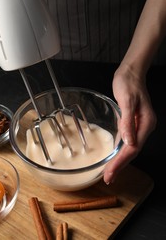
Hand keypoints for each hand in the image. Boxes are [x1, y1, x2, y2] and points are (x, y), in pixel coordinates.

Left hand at [103, 64, 156, 183]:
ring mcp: (139, 126)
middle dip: (120, 166)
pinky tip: (115, 158)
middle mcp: (144, 127)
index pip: (132, 149)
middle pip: (132, 152)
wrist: (131, 74)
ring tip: (110, 173)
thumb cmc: (128, 84)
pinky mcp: (133, 124)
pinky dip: (120, 152)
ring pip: (130, 149)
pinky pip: (127, 142)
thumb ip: (127, 122)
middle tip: (108, 178)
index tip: (110, 173)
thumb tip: (128, 143)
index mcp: (145, 124)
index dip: (120, 162)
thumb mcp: (127, 101)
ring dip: (120, 161)